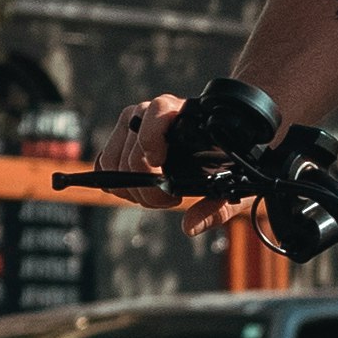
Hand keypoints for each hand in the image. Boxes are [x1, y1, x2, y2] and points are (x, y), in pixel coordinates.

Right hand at [93, 94, 246, 234]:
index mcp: (185, 112)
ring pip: (114, 160)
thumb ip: (217, 207)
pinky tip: (136, 190)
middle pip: (133, 149)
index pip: (158, 110)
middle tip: (168, 199)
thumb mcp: (233, 184)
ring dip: (131, 188)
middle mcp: (154, 112)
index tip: (158, 164)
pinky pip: (105, 162)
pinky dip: (114, 183)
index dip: (152, 138)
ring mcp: (134, 124)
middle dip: (146, 185)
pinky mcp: (121, 139)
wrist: (216, 140)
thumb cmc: (227, 160)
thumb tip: (190, 226)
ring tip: (155, 196)